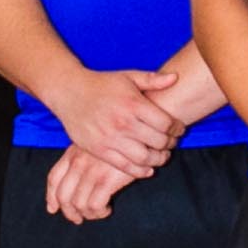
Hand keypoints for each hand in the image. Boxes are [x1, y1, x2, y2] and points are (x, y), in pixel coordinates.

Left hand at [43, 144, 138, 221]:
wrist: (142, 132)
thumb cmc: (122, 140)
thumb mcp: (97, 144)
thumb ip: (84, 158)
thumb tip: (76, 181)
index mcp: (74, 152)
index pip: (53, 178)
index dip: (51, 197)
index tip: (53, 208)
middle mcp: (79, 161)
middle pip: (63, 196)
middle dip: (69, 212)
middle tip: (79, 219)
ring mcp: (92, 170)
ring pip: (78, 204)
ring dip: (88, 214)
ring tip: (100, 212)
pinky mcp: (107, 179)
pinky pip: (94, 206)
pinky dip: (99, 213)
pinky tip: (109, 208)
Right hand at [49, 67, 183, 178]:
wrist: (69, 92)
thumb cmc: (101, 84)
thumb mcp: (128, 76)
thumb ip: (152, 79)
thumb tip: (175, 77)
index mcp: (133, 104)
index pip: (166, 123)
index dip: (177, 128)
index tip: (178, 129)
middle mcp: (123, 123)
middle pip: (158, 142)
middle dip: (170, 144)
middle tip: (171, 143)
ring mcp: (110, 138)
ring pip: (144, 158)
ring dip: (158, 160)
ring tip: (161, 156)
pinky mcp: (99, 150)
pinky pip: (125, 166)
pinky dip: (140, 171)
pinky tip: (147, 168)